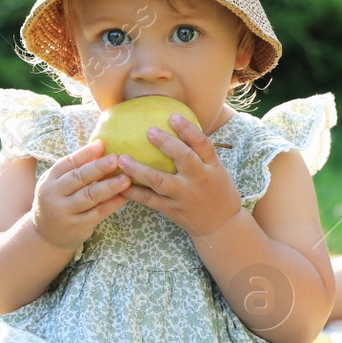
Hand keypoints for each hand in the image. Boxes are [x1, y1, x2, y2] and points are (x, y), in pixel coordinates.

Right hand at [32, 138, 132, 251]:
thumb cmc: (59, 201)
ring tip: (126, 178)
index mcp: (50, 179)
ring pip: (90, 196)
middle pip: (78, 178)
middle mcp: (53, 195)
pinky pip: (99, 212)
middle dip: (98, 168)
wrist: (47, 235)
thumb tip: (100, 147)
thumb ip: (75, 169)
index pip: (67, 163)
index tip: (102, 144)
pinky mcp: (77, 226)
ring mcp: (64, 212)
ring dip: (110, 186)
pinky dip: (113, 203)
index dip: (85, 153)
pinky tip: (126, 196)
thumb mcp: (59, 184)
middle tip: (116, 159)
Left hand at [118, 113, 242, 237]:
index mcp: (212, 167)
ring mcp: (184, 196)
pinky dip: (134, 193)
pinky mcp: (172, 210)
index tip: (173, 117)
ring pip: (160, 181)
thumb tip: (180, 126)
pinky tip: (120, 184)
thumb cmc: (217, 191)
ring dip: (139, 170)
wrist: (221, 225)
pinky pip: (150, 200)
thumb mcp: (217, 169)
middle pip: (184, 158)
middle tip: (149, 131)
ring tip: (122, 159)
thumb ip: (200, 153)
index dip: (188, 130)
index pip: (202, 144)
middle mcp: (199, 180)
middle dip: (166, 144)